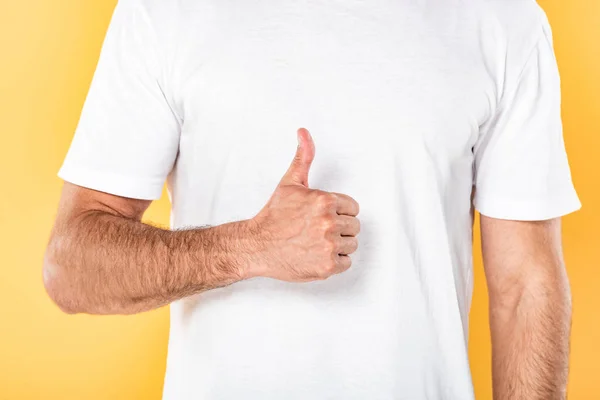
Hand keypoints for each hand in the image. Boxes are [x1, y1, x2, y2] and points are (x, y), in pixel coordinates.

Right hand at [246, 128, 359, 281]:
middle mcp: (329, 223)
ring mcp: (328, 246)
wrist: (256, 246)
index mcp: (325, 201)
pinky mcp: (327, 266)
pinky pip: (346, 262)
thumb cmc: (273, 216)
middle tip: (316, 230)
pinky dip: (334, 261)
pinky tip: (316, 254)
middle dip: (339, 228)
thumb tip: (304, 133)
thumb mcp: (290, 183)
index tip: (321, 216)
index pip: (352, 208)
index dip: (338, 211)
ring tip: (316, 242)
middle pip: (354, 227)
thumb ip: (303, 157)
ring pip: (351, 244)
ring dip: (337, 245)